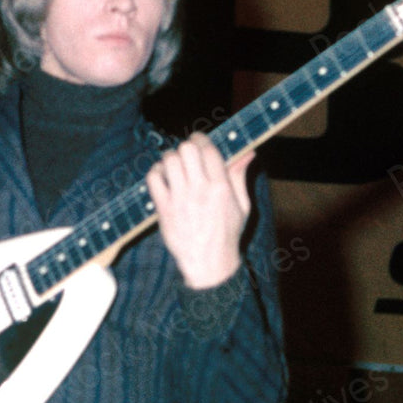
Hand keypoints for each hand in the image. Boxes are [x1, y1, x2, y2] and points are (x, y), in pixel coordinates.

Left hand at [146, 132, 253, 289]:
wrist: (209, 263)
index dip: (202, 139)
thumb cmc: (227, 233)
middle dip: (187, 146)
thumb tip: (249, 152)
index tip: (199, 140)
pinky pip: (153, 178)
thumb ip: (240, 176)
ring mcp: (180, 199)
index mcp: (221, 188)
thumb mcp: (241, 205)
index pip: (208, 150)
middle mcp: (200, 191)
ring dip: (171, 158)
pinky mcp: (164, 209)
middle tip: (187, 153)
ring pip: (169, 160)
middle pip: (187, 149)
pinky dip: (156, 172)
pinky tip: (163, 177)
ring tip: (175, 165)